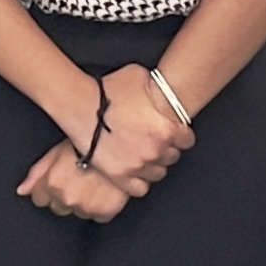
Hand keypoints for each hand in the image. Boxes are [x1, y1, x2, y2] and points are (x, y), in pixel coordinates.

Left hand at [16, 142, 129, 222]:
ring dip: (84, 202)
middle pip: (58, 207)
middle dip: (65, 196)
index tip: (58, 180)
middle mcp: (66, 198)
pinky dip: (102, 207)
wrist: (122, 144)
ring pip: (79, 212)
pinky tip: (105, 191)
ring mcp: (86, 207)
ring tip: (94, 182)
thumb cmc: (91, 142)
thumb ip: (37, 173)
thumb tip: (22, 191)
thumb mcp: (58, 151)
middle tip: (79, 179)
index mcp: (51, 183)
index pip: (39, 199)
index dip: (48, 188)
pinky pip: (99, 217)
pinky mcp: (106, 212)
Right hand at [80, 68, 194, 192]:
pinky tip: (134, 170)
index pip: (187, 140)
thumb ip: (155, 86)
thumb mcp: (139, 76)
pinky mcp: (119, 177)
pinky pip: (140, 188)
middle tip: (154, 140)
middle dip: (165, 148)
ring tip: (143, 155)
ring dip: (153, 165)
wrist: (79, 106)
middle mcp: (155, 151)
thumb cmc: (106, 91)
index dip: (180, 134)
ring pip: (158, 173)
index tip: (172, 131)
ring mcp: (137, 166)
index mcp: (166, 129)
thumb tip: (158, 88)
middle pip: (172, 157)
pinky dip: (139, 181)